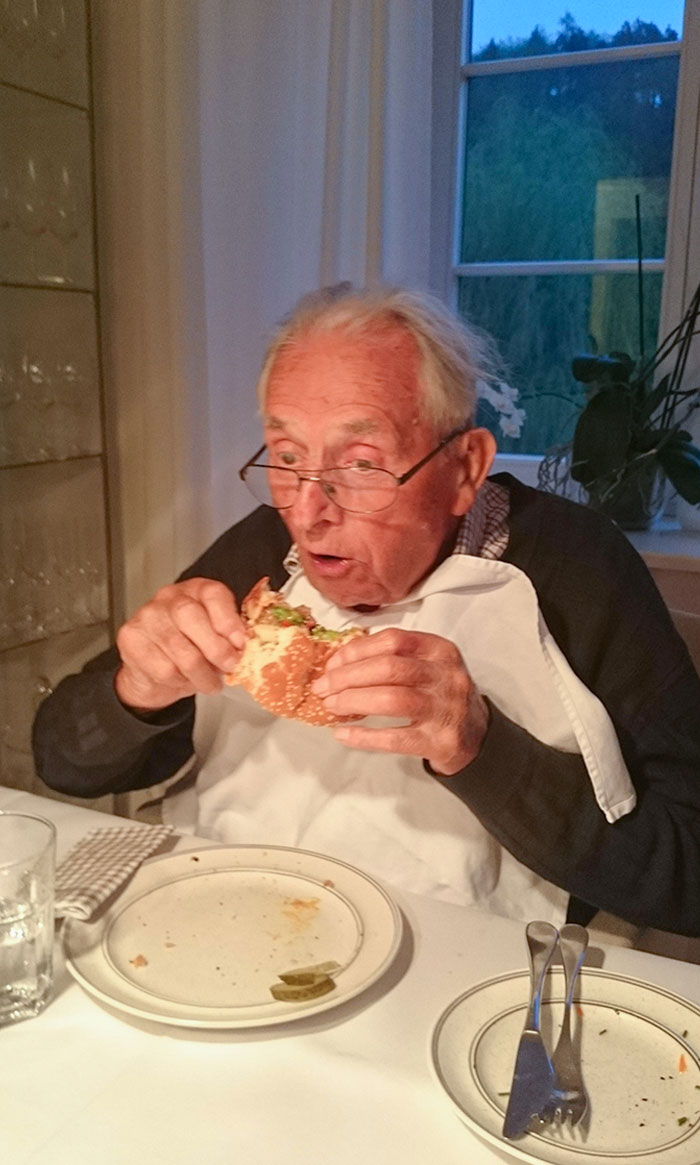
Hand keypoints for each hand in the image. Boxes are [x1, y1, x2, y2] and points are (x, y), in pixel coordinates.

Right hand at [115, 578, 246, 711]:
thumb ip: (229, 638)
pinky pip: (164, 668)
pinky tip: (183, 679)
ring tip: (210, 682)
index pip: (212, 593)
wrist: (152, 672)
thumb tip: (242, 647)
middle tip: (229, 666)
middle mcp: (169, 597)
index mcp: (196, 590)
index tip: (240, 642)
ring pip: (180, 650)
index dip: (228, 619)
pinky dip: (180, 681)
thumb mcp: (215, 638)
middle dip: (216, 648)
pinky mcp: (130, 638)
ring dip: (202, 675)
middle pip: (190, 616)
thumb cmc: (189, 649)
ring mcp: (146, 616)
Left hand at [311, 628, 488, 774]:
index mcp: (440, 650)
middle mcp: (445, 676)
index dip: (357, 650)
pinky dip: (364, 736)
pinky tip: (343, 734)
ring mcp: (444, 709)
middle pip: (389, 668)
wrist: (477, 737)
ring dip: (354, 701)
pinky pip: (395, 738)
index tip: (333, 663)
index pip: (393, 640)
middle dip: (348, 677)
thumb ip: (394, 659)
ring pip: (392, 699)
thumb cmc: (441, 697)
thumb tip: (340, 662)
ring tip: (331, 706)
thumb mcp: (429, 667)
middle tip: (324, 687)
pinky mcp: (439, 742)